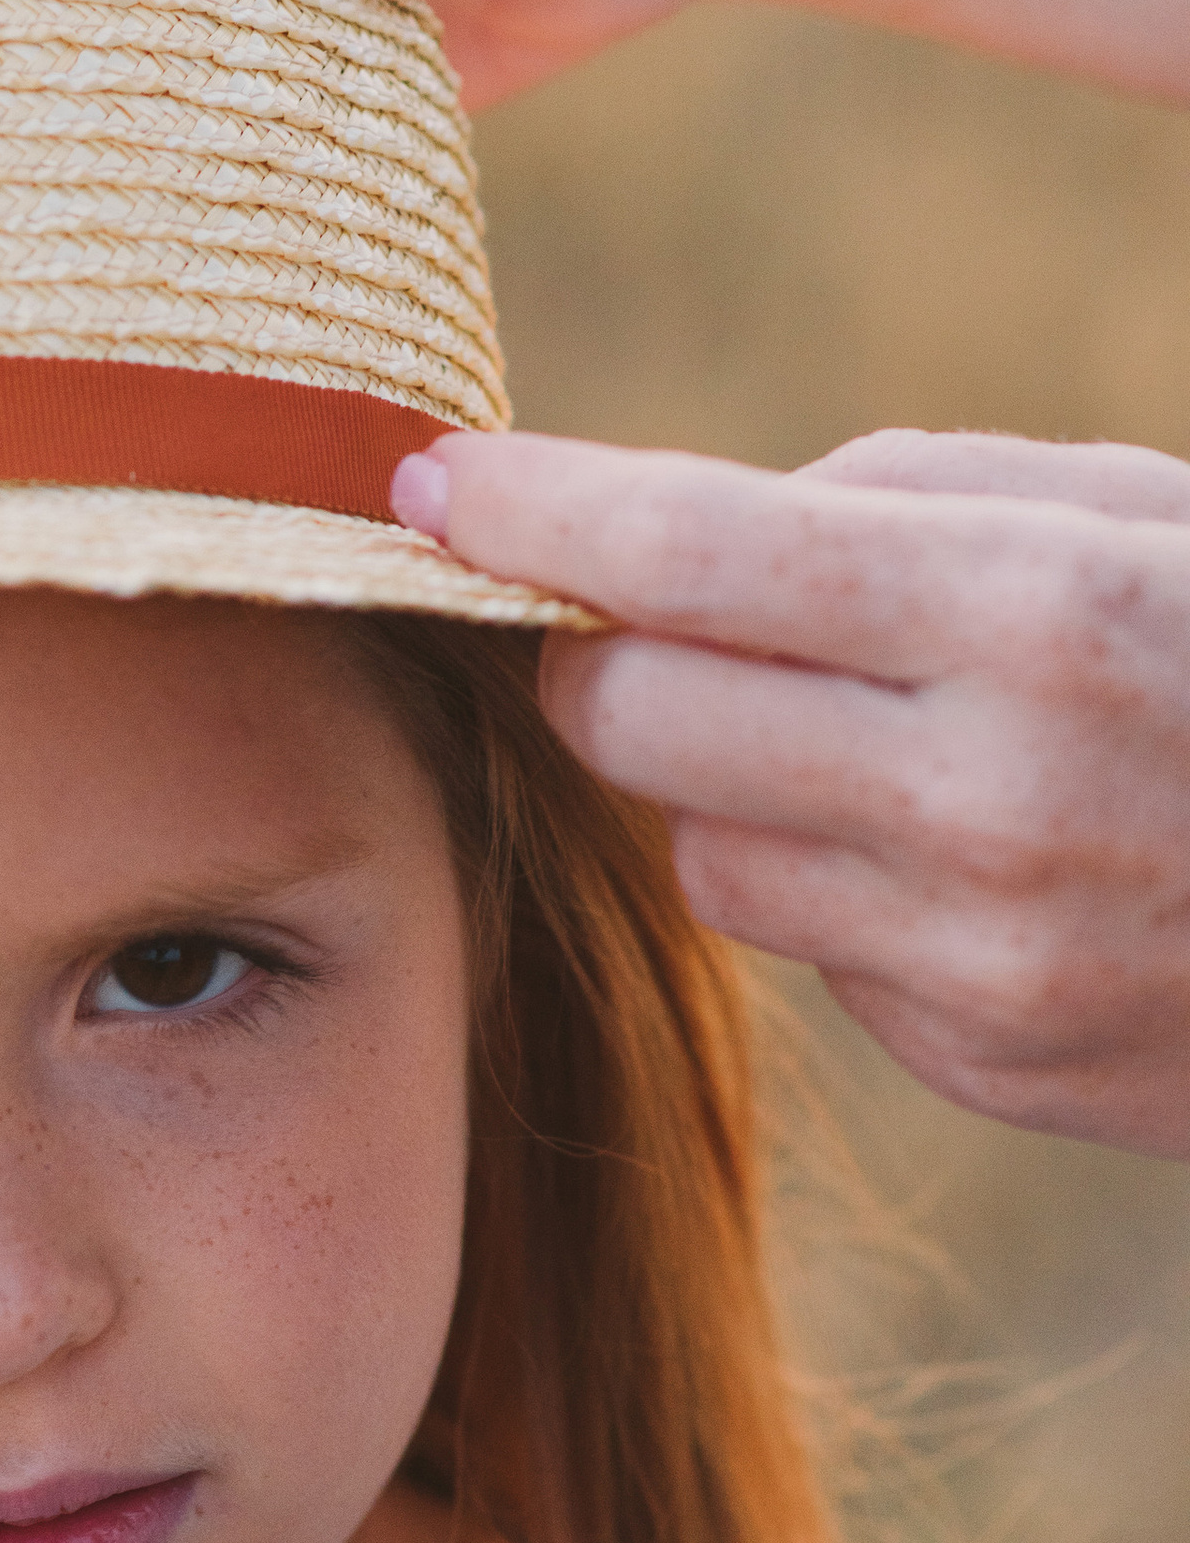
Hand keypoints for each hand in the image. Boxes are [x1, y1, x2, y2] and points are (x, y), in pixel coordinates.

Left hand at [392, 429, 1189, 1157]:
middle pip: (630, 714)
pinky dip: (842, 888)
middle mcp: (992, 792)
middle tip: (649, 614)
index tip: (423, 482)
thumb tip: (675, 538)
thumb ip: (901, 501)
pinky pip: (812, 950)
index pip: (686, 549)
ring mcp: (986, 953)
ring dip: (731, 780)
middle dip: (606, 652)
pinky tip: (975, 857)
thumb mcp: (1138, 512)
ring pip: (700, 849)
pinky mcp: (987, 1060)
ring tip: (877, 739)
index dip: (528, 509)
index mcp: (1038, 607)